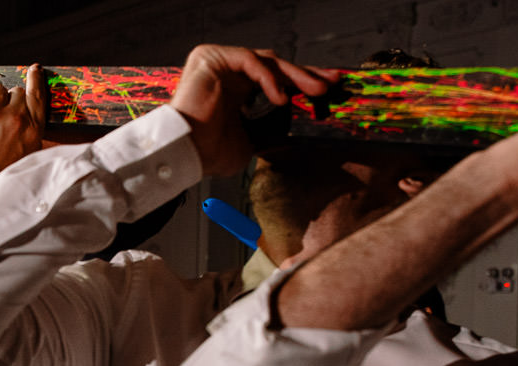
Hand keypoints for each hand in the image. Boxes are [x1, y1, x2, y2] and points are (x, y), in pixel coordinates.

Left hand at [0, 63, 46, 212]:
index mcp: (34, 129)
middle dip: (10, 99)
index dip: (36, 78)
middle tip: (2, 114)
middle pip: (16, 92)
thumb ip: (30, 134)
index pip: (38, 94)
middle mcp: (17, 118)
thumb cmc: (1, 179)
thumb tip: (27, 122)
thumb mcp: (28, 157)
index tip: (34, 70)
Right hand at [171, 45, 337, 176]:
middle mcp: (226, 72)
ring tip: (315, 90)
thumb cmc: (209, 153)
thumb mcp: (252, 140)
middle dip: (306, 74)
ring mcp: (218, 62)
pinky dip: (268, 78)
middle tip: (331, 83)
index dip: (302, 82)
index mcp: (234, 89)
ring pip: (266, 60)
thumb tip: (296, 119)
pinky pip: (250, 61)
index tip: (327, 89)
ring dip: (295, 75)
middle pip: (275, 66)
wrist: (186, 154)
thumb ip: (271, 126)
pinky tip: (281, 98)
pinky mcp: (211, 58)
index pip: (274, 78)